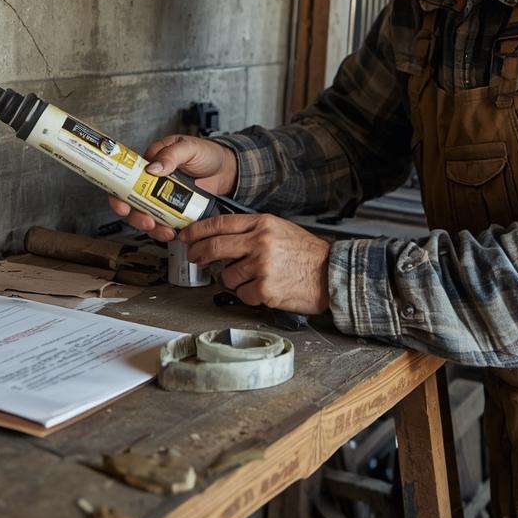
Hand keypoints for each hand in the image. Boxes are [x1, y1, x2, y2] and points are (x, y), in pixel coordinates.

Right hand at [107, 135, 237, 240]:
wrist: (228, 170)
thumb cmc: (206, 153)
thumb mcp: (188, 147)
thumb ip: (171, 155)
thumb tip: (153, 168)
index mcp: (150, 163)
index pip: (125, 178)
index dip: (118, 194)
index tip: (122, 206)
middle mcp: (152, 182)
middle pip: (132, 202)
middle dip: (135, 216)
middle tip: (146, 222)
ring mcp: (162, 198)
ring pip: (146, 216)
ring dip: (151, 227)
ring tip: (163, 231)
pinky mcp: (174, 210)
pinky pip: (164, 223)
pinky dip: (165, 231)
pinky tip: (172, 233)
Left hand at [182, 215, 330, 314]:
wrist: (331, 274)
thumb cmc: (306, 254)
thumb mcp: (279, 229)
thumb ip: (252, 230)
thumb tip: (220, 237)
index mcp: (262, 224)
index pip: (220, 223)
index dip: (197, 230)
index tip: (186, 236)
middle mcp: (260, 242)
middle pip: (214, 247)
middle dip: (198, 254)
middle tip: (195, 258)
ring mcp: (261, 266)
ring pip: (226, 275)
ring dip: (233, 279)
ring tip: (252, 278)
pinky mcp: (265, 289)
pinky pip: (241, 294)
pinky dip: (248, 294)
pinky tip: (263, 290)